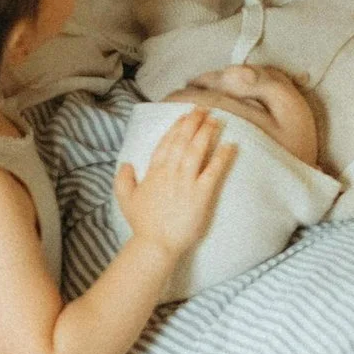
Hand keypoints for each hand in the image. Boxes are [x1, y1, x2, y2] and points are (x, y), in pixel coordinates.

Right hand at [113, 105, 235, 260]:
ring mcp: (186, 182)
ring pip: (197, 150)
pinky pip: (214, 170)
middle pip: (183, 141)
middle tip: (204, 109)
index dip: (177, 127)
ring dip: (207, 132)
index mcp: (154, 172)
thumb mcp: (125, 200)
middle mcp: (170, 172)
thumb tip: (126, 163)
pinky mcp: (201, 194)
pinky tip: (230, 145)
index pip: (166, 143)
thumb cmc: (143, 225)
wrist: (156, 245)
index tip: (185, 116)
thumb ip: (123, 179)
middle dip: (194, 122)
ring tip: (216, 120)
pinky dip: (222, 156)